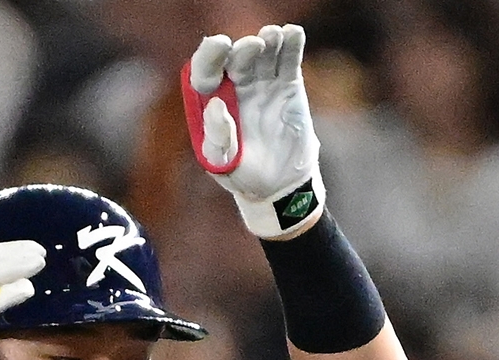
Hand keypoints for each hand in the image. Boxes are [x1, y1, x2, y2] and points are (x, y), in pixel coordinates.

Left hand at [182, 24, 325, 238]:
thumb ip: (217, 138)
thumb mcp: (223, 165)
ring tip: (273, 36)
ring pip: (263, 54)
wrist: (278, 186)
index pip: (205, 71)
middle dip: (244, 50)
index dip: (210, 55)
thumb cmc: (243, 176)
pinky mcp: (287, 86)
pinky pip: (288, 61)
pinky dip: (291, 45)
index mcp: (211, 101)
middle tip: (254, 46)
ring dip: (268, 40)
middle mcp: (234, 86)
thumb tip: (215, 105)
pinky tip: (293, 33)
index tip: (220, 45)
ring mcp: (262, 83)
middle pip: (236, 58)